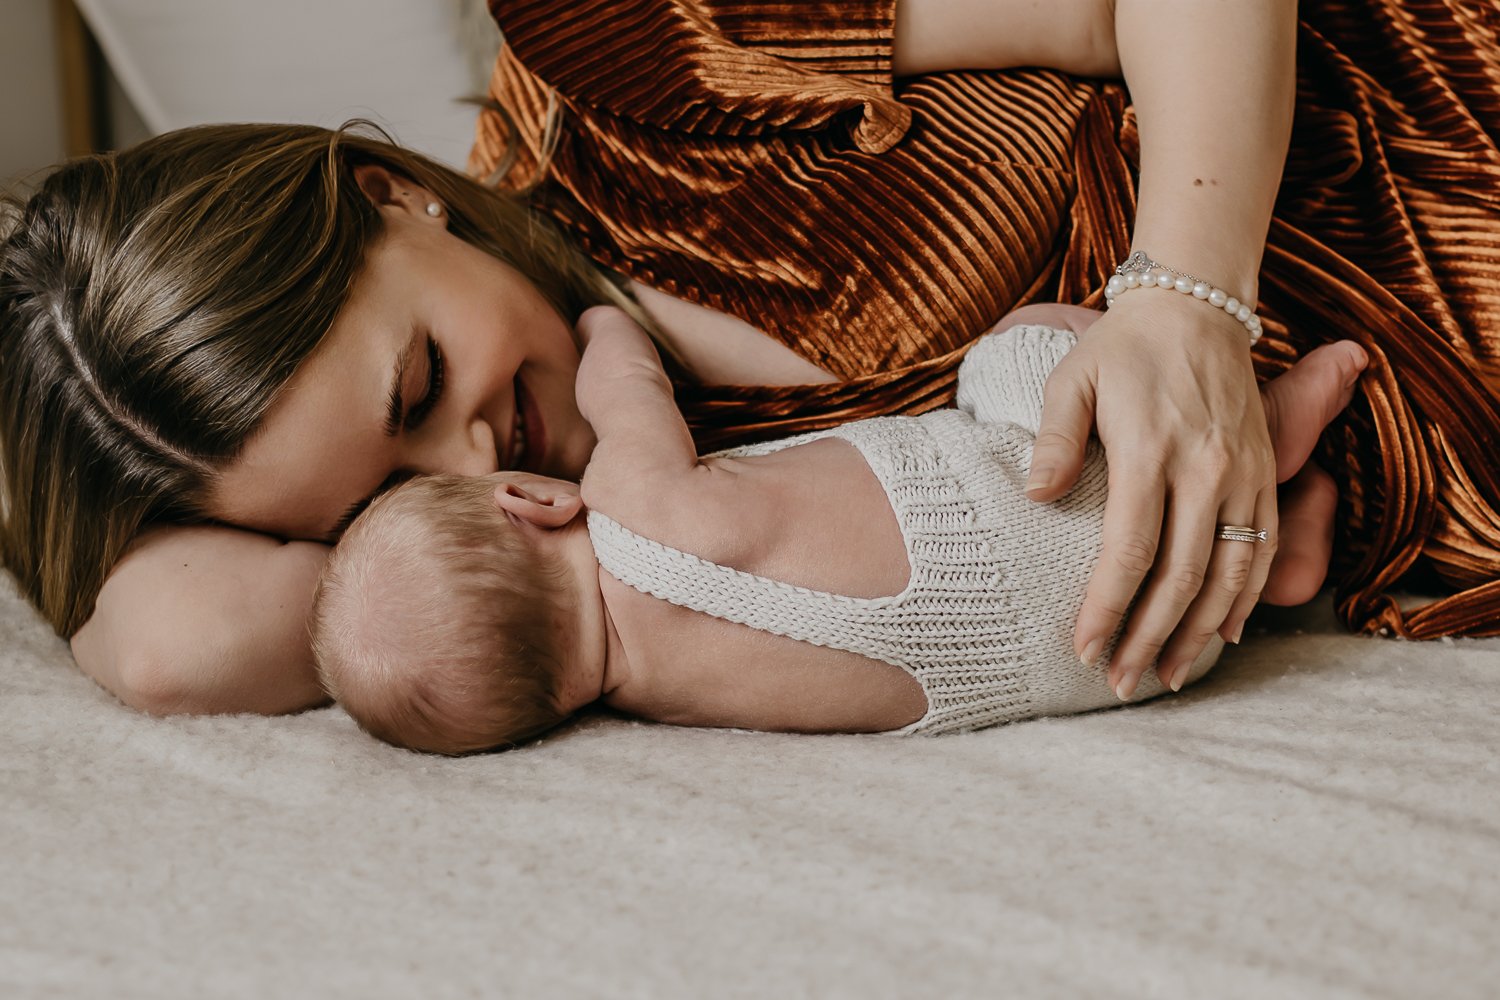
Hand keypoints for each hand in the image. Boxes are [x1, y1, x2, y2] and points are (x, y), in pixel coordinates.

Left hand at [1026, 291, 1273, 698]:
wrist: (1195, 305)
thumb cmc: (1121, 347)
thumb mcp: (1072, 379)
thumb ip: (1052, 438)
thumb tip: (1034, 496)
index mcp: (1149, 450)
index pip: (1130, 550)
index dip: (1107, 607)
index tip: (1083, 649)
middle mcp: (1204, 468)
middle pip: (1181, 576)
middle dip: (1149, 638)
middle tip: (1119, 682)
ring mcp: (1242, 473)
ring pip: (1230, 574)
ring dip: (1200, 634)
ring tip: (1167, 676)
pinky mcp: (1264, 471)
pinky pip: (1262, 548)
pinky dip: (1247, 599)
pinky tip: (1224, 635)